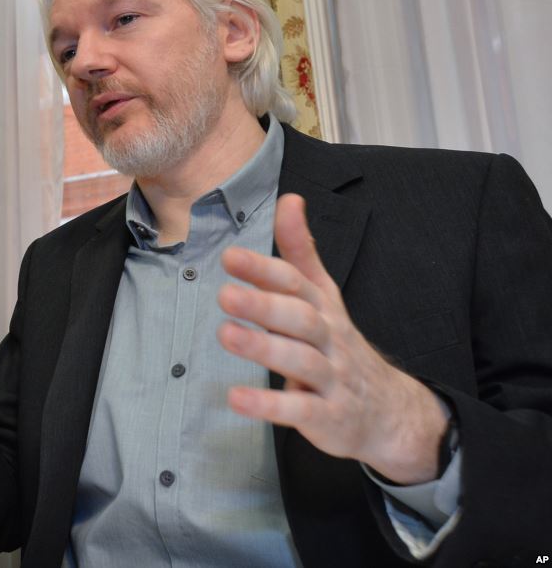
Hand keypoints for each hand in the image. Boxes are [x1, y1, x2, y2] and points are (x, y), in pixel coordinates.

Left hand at [217, 193, 447, 483]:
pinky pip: (300, 409)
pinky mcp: (329, 416)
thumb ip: (301, 252)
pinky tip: (236, 398)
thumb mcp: (325, 296)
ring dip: (263, 347)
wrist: (390, 412)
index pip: (296, 283)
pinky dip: (268, 404)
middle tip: (225, 294)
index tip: (230, 256)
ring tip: (225, 334)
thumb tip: (289, 199)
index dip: (265, 269)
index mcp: (324, 308)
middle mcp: (330, 338)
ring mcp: (332, 378)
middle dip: (264, 304)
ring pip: (300, 359)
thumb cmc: (340, 346)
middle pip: (299, 317)